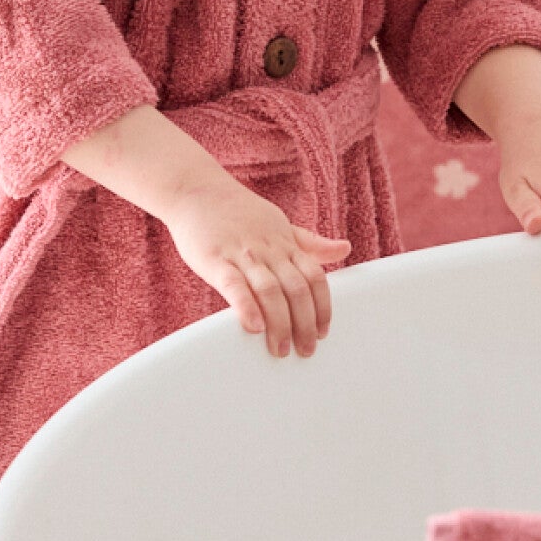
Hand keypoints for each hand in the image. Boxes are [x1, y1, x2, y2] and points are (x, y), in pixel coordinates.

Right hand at [164, 175, 349, 355]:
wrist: (195, 190)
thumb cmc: (237, 212)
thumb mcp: (280, 224)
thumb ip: (310, 242)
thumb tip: (345, 249)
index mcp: (285, 243)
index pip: (315, 277)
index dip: (323, 307)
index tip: (323, 331)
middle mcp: (268, 249)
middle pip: (297, 289)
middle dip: (305, 324)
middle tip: (306, 350)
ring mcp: (242, 254)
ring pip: (270, 291)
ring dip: (280, 324)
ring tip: (281, 349)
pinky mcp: (215, 259)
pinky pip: (234, 285)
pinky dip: (247, 306)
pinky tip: (254, 327)